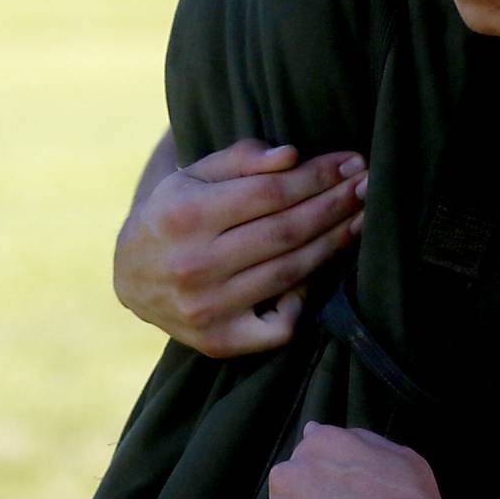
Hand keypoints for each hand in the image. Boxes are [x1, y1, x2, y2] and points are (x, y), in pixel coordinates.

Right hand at [115, 139, 366, 354]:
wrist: (130, 277)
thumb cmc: (174, 215)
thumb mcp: (193, 176)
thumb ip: (240, 160)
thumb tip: (291, 156)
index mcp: (185, 216)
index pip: (269, 193)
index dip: (317, 176)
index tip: (351, 162)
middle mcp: (193, 265)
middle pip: (286, 232)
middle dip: (335, 205)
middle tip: (370, 186)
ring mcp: (206, 309)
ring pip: (290, 273)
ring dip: (333, 243)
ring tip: (361, 218)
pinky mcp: (218, 342)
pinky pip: (280, 325)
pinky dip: (303, 298)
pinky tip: (316, 271)